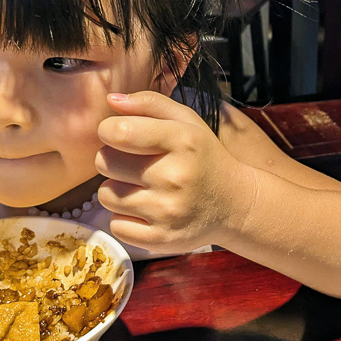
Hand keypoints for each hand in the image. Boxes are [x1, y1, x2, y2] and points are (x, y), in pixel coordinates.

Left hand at [95, 91, 255, 253]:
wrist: (235, 204)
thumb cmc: (203, 156)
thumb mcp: (187, 121)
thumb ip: (149, 103)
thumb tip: (111, 99)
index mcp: (181, 141)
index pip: (119, 132)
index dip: (109, 130)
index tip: (119, 134)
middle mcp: (174, 177)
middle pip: (105, 162)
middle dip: (112, 160)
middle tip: (134, 163)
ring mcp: (167, 212)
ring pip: (106, 195)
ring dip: (118, 189)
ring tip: (141, 187)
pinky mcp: (161, 240)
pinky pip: (115, 225)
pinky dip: (125, 218)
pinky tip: (146, 210)